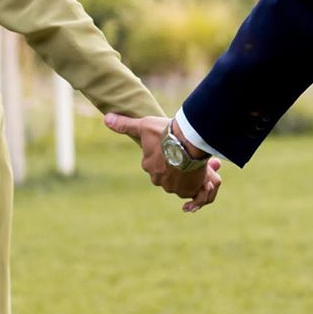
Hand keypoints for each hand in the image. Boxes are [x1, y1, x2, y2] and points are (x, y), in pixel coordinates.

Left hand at [103, 114, 222, 211]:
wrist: (186, 142)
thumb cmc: (164, 133)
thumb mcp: (143, 126)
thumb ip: (125, 125)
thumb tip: (106, 118)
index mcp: (148, 165)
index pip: (156, 162)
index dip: (167, 154)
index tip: (174, 145)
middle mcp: (159, 179)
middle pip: (171, 173)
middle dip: (180, 166)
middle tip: (190, 154)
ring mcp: (174, 186)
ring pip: (184, 182)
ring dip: (193, 175)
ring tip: (203, 163)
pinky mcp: (190, 190)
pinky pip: (196, 194)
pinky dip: (202, 190)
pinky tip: (206, 184)